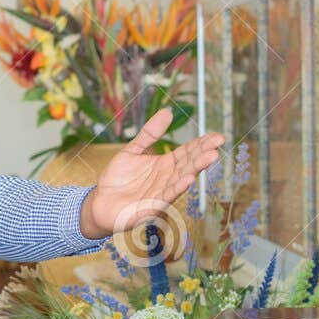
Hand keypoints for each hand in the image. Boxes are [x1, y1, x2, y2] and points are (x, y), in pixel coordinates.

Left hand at [79, 108, 225, 241]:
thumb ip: (149, 133)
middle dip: (203, 153)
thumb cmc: (117, 179)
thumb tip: (168, 112)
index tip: (217, 136)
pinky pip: (167, 196)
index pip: (187, 152)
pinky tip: (188, 179)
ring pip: (182, 178)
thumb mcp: (132, 150)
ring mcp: (162, 192)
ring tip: (211, 157)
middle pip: (189, 164)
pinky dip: (178, 188)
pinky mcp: (153, 206)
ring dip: (196, 168)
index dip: (201, 144)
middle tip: (218, 143)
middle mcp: (167, 178)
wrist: (100, 202)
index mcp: (165, 164)